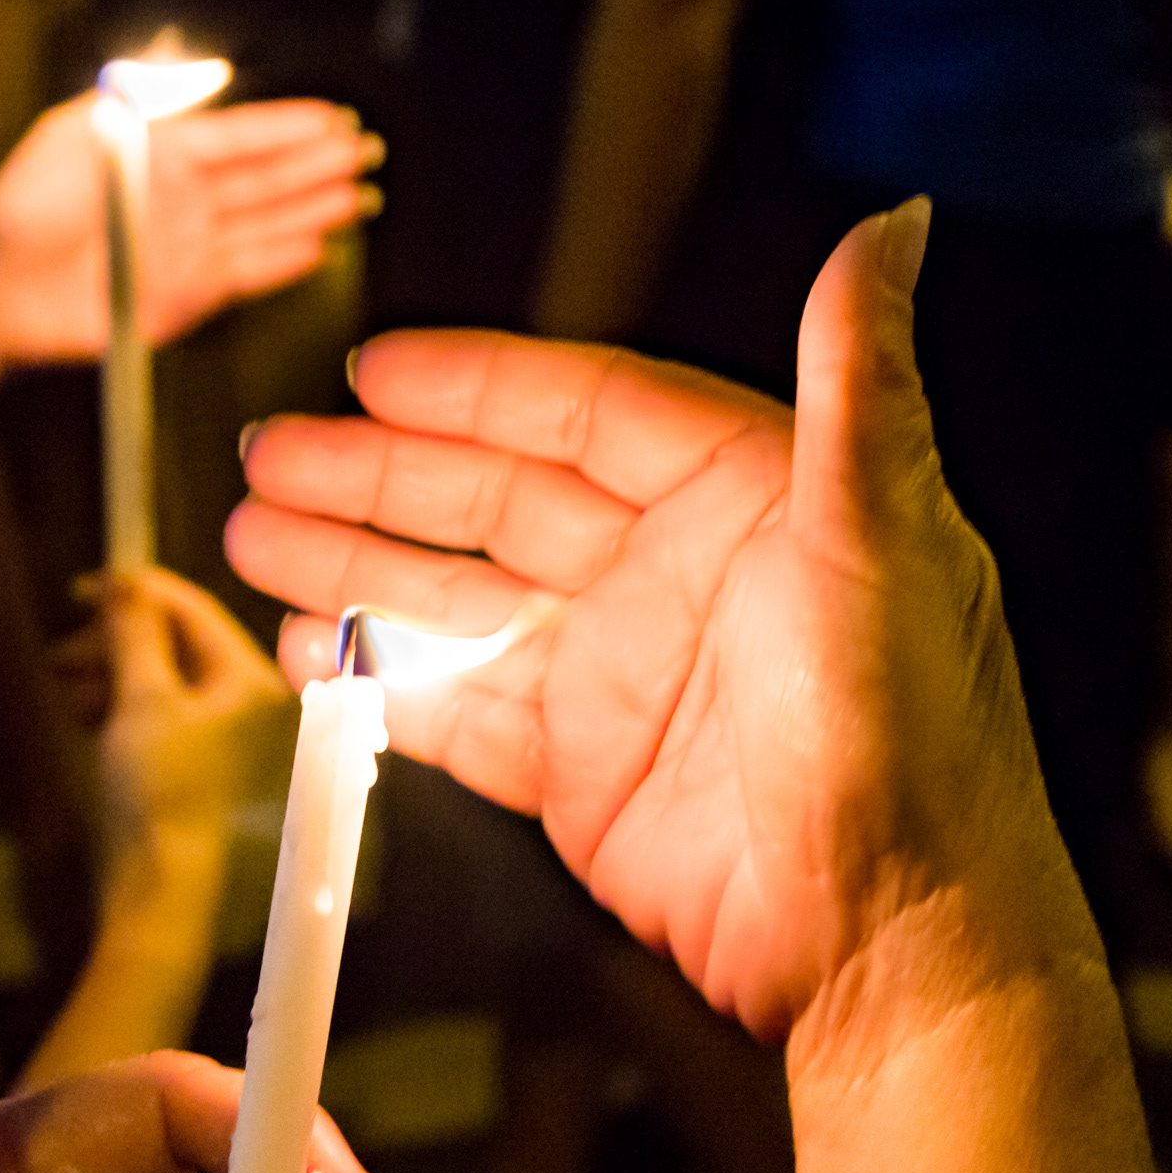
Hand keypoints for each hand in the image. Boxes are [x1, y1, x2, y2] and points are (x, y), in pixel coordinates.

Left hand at [0, 96, 379, 365]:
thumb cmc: (23, 206)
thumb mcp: (74, 132)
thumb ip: (136, 99)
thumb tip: (183, 54)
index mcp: (161, 152)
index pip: (240, 135)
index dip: (289, 127)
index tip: (334, 117)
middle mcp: (186, 198)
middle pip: (266, 178)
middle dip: (318, 165)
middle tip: (366, 152)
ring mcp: (191, 247)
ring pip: (267, 223)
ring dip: (314, 211)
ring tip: (358, 198)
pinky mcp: (189, 296)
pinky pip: (247, 273)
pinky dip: (282, 262)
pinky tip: (318, 248)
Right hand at [54, 567, 293, 830]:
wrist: (159, 882)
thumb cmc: (160, 789)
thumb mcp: (143, 699)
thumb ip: (134, 632)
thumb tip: (123, 577)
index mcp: (249, 678)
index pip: (193, 610)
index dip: (136, 592)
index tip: (81, 589)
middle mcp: (244, 698)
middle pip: (173, 641)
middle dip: (113, 640)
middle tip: (61, 652)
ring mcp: (219, 729)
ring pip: (157, 676)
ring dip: (106, 671)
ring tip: (60, 684)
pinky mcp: (192, 756)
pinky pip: (154, 709)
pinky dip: (116, 701)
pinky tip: (78, 707)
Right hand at [226, 202, 1095, 1067]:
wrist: (893, 943)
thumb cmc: (915, 745)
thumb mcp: (883, 543)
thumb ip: (856, 382)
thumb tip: (891, 228)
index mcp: (746, 499)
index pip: (586, 412)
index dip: (475, 387)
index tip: (375, 371)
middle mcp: (675, 577)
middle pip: (497, 496)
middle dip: (379, 474)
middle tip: (274, 455)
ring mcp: (620, 676)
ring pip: (461, 596)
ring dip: (358, 563)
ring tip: (256, 536)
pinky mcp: (582, 772)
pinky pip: (458, 706)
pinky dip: (382, 678)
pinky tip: (314, 648)